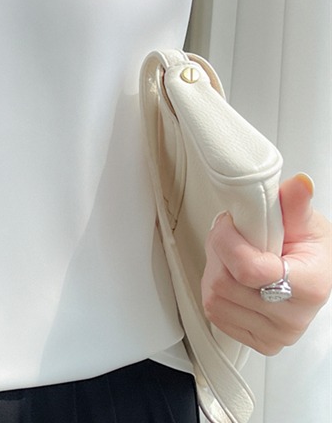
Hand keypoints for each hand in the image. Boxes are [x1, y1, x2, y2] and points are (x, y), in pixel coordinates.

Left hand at [202, 173, 331, 354]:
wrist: (311, 273)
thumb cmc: (306, 248)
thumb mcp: (303, 221)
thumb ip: (293, 203)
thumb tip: (299, 185)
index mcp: (309, 285)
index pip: (248, 269)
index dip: (228, 241)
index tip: (230, 225)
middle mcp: (293, 317)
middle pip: (224, 283)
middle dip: (219, 253)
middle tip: (232, 240)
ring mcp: (276, 334)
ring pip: (215, 298)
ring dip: (215, 272)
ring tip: (234, 259)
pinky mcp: (259, 341)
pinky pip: (215, 315)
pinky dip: (217, 293)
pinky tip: (234, 280)